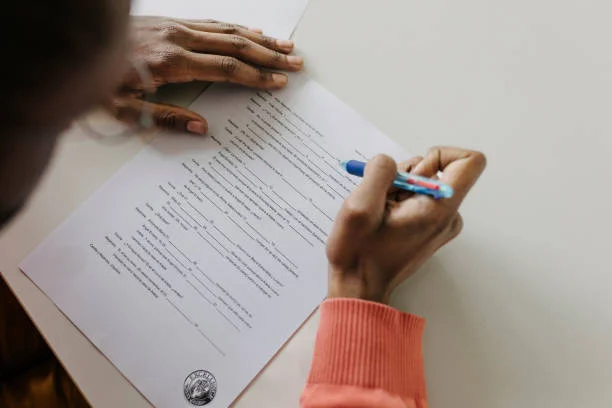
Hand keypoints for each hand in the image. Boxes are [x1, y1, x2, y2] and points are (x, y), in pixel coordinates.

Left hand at [109, 17, 303, 134]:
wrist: (74, 45)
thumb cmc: (99, 82)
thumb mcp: (126, 110)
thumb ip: (167, 119)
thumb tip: (203, 129)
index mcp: (170, 62)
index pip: (225, 68)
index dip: (255, 75)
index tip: (278, 81)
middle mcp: (177, 38)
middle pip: (235, 45)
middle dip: (269, 55)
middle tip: (295, 63)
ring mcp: (175, 26)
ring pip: (228, 30)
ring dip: (260, 39)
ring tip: (286, 47)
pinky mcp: (171, 21)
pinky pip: (213, 22)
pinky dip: (238, 27)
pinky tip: (253, 32)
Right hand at [327, 147, 485, 303]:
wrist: (357, 286)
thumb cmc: (358, 253)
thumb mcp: (360, 206)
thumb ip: (379, 172)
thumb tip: (388, 162)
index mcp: (439, 210)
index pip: (470, 161)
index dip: (439, 154)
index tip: (411, 172)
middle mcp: (448, 216)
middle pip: (438, 169)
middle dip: (404, 175)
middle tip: (382, 200)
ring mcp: (440, 223)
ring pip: (423, 182)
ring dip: (396, 188)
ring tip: (378, 212)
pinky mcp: (429, 228)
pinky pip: (417, 196)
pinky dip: (397, 199)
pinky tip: (382, 218)